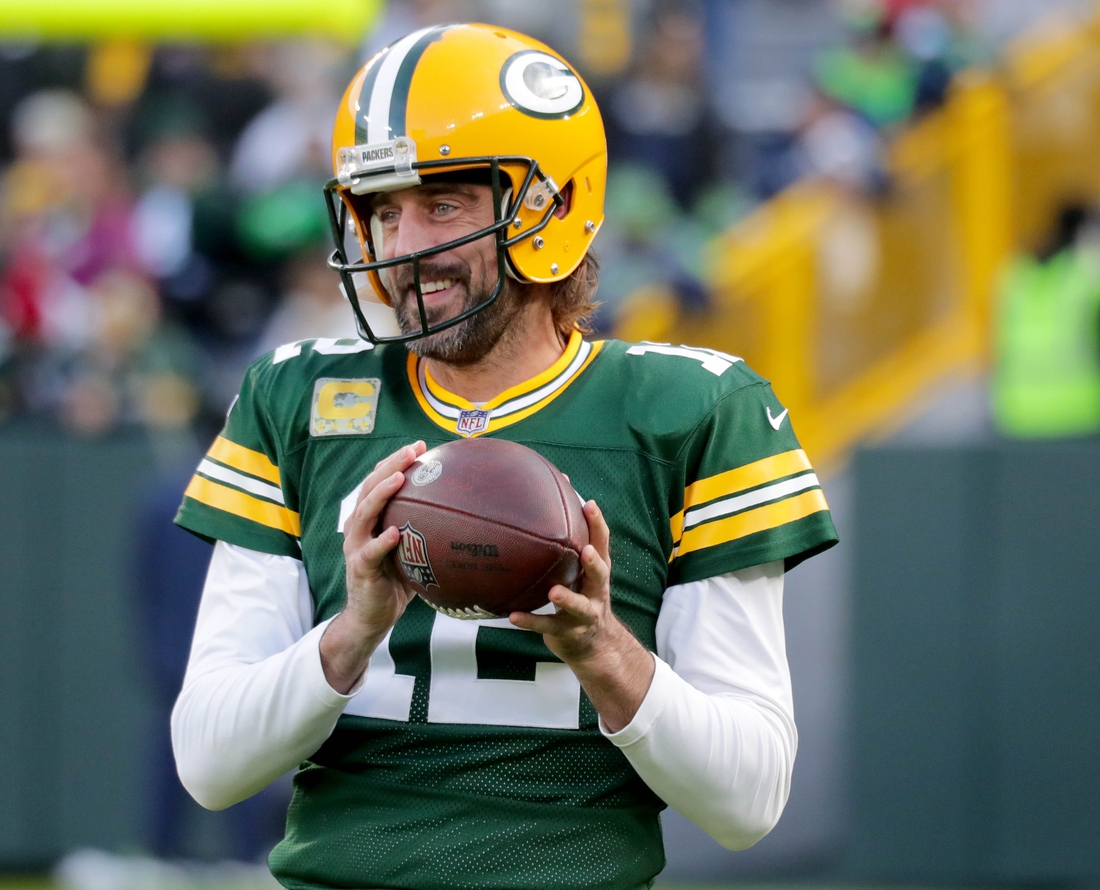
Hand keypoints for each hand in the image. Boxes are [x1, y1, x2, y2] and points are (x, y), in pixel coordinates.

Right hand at [321, 440, 425, 692]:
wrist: (372, 617)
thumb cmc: (394, 582)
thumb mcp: (412, 552)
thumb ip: (425, 532)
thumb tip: (465, 518)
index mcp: (371, 520)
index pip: (379, 482)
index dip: (395, 462)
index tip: (419, 446)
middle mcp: (359, 528)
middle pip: (370, 488)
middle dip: (390, 465)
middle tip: (411, 451)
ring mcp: (357, 547)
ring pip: (364, 513)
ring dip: (381, 493)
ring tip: (399, 478)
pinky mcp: (360, 568)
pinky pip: (371, 552)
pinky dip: (382, 541)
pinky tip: (395, 532)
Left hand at [509, 500, 654, 731]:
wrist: (595, 646)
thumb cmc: (582, 596)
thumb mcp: (581, 573)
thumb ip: (569, 547)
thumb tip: (548, 501)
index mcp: (597, 573)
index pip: (602, 545)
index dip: (598, 525)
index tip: (589, 504)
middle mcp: (596, 592)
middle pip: (601, 575)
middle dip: (594, 563)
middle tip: (585, 551)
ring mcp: (584, 615)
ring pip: (579, 607)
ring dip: (567, 598)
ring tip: (554, 591)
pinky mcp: (567, 632)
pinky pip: (548, 626)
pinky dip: (531, 622)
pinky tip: (513, 616)